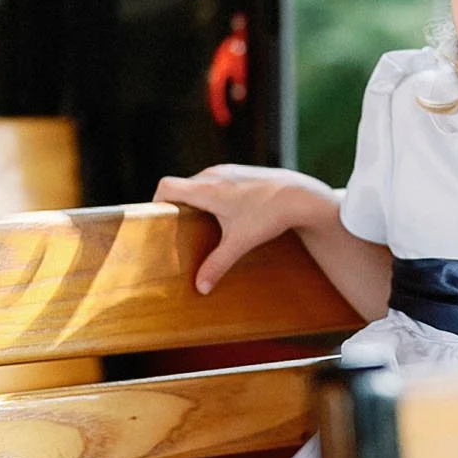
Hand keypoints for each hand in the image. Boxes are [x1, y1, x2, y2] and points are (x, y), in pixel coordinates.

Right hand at [154, 164, 337, 294]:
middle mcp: (212, 174)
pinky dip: (211, 195)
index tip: (162, 221)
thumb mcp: (240, 242)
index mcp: (206, 189)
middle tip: (180, 229)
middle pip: (181, 187)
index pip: (166, 186)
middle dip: (177, 207)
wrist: (300, 195)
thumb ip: (217, 264)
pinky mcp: (239, 172)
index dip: (157, 202)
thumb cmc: (269, 215)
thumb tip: (200, 287)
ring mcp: (227, 170)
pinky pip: (214, 181)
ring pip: (198, 183)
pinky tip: (224, 214)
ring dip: (195, 201)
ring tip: (201, 224)